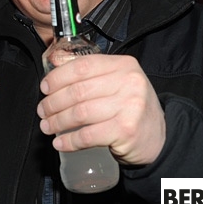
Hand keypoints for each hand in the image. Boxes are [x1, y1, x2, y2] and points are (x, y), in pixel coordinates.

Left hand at [37, 54, 165, 165]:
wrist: (160, 137)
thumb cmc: (131, 107)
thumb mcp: (116, 82)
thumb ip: (90, 72)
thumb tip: (53, 61)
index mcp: (123, 65)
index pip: (82, 66)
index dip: (58, 77)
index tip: (45, 88)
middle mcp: (128, 82)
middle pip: (78, 91)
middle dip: (53, 102)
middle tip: (43, 111)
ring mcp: (129, 106)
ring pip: (80, 113)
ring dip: (57, 122)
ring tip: (47, 126)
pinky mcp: (126, 130)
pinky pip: (87, 135)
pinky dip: (69, 140)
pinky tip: (60, 142)